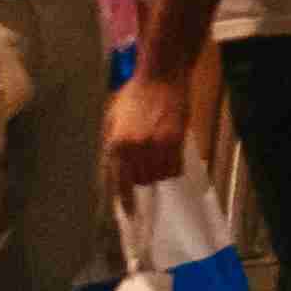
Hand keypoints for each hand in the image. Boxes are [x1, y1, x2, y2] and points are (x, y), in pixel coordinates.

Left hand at [101, 67, 190, 198]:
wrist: (160, 75)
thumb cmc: (134, 94)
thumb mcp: (114, 119)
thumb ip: (114, 144)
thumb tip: (116, 168)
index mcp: (116, 144)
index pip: (120, 181)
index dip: (126, 200)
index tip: (131, 214)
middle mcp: (135, 148)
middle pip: (141, 180)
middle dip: (143, 177)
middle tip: (147, 165)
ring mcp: (157, 145)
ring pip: (160, 175)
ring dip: (159, 172)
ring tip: (160, 157)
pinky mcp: (176, 140)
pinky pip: (175, 166)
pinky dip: (173, 166)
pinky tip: (172, 154)